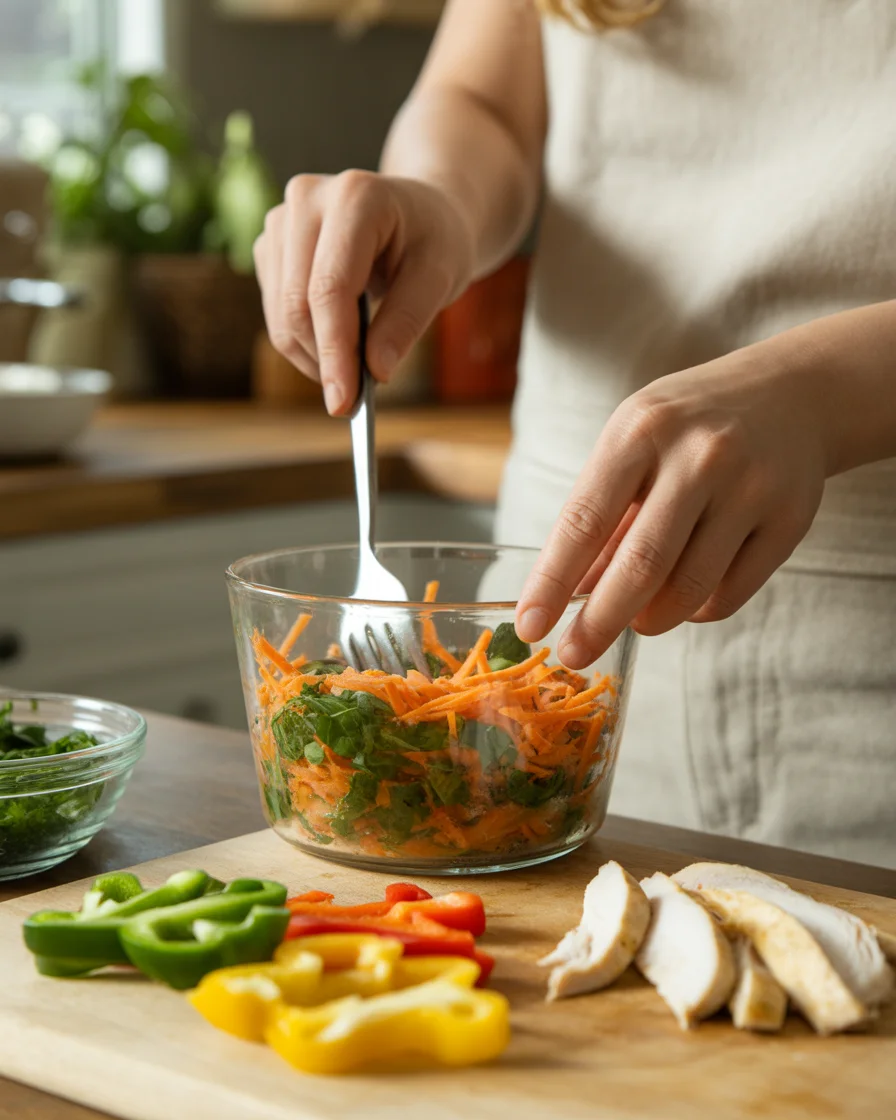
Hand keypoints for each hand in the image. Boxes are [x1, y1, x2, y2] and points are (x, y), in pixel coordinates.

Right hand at [253, 171, 474, 414]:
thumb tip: (375, 372)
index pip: (330, 287)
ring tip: (354, 367)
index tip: (344, 402)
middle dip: (324, 361)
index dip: (334, 349)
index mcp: (356, 196)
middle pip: (297, 304)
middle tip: (353, 401)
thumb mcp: (440, 277)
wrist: (421, 214)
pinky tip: (338, 342)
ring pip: (281, 314)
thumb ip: (407, 322)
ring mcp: (281, 220)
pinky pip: (276, 312)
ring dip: (314, 355)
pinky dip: (304, 342)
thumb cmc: (434, 241)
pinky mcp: (270, 245)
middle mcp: (307, 198)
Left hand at [515, 345, 827, 667]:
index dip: (552, 582)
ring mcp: (751, 486)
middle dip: (599, 622)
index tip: (530, 626)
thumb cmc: (688, 426)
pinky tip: (686, 596)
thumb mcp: (633, 445)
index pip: (584, 521)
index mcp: (641, 431)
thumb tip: (569, 593)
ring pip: (689, 589)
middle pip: (641, 565)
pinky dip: (696, 611)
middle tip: (572, 654)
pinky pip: (730, 593)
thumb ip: (602, 515)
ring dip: (651, 619)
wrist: (793, 393)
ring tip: (636, 619)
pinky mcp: (791, 518)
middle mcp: (699, 455)